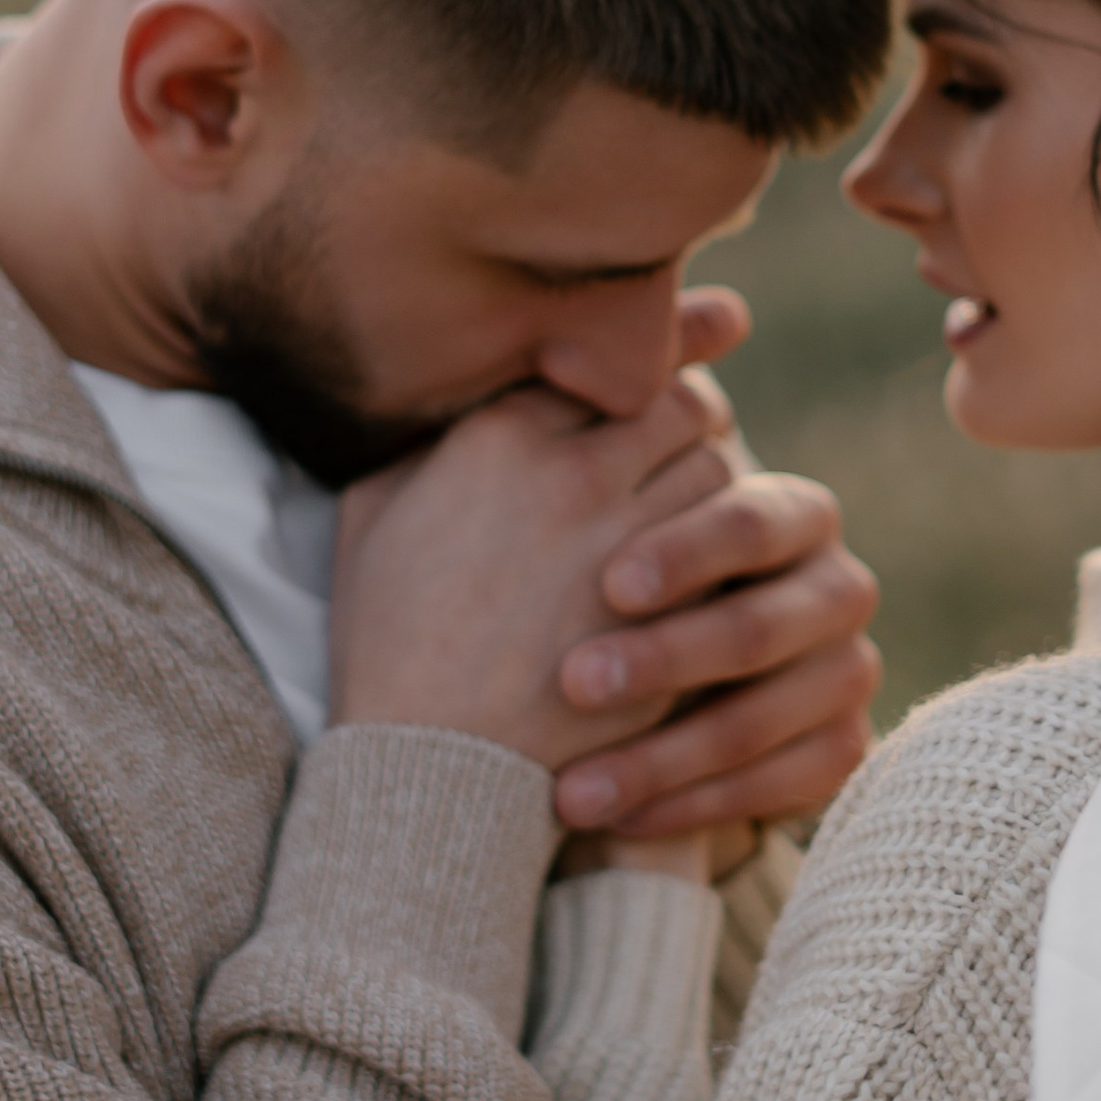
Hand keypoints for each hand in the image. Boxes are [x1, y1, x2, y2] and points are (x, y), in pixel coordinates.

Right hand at [328, 374, 729, 773]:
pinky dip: (727, 551)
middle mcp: (574, 476)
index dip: (655, 351)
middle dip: (695, 415)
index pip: (610, 361)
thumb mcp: (371, 516)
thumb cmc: (388, 638)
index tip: (700, 336)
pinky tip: (708, 564)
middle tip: (695, 432)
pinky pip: (730, 556)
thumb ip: (425, 442)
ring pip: (719, 474)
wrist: (428, 764)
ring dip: (716, 482)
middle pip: (684, 404)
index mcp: (502, 438)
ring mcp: (630, 548)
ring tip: (701, 499)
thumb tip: (466, 400)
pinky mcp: (672, 616)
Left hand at [550, 467, 881, 840]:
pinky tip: (617, 817)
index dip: (685, 552)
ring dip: (665, 754)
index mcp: (787, 510)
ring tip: (572, 789)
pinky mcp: (842, 746)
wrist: (629, 684)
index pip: (749, 519)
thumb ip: (588, 465)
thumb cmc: (589, 584)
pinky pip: (785, 785)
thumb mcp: (593, 516)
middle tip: (574, 684)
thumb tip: (559, 387)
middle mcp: (835, 585)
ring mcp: (847, 669)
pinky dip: (697, 805)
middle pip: (762, 624)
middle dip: (667, 658)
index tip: (608, 585)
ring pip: (768, 716)